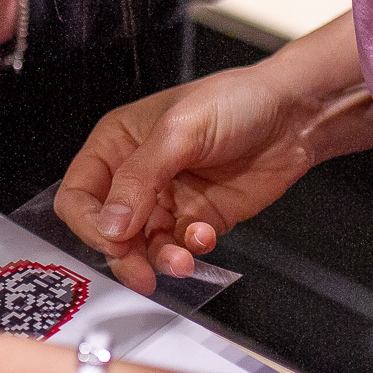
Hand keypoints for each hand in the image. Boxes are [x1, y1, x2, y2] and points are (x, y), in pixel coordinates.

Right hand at [56, 65, 317, 294]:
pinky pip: (180, 247)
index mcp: (116, 144)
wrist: (294, 115)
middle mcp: (136, 176)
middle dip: (123, 252)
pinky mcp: (198, 219)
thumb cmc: (235, 101)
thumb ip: (139, 180)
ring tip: (182, 259)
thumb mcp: (178, 132)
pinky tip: (205, 235)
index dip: (90, 221)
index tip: (113, 237)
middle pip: (107, 229)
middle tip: (140, 271)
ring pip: (143, 246)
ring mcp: (167, 200)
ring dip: (159, 258)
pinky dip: (190, 249)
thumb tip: (110, 225)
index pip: (78, 194)